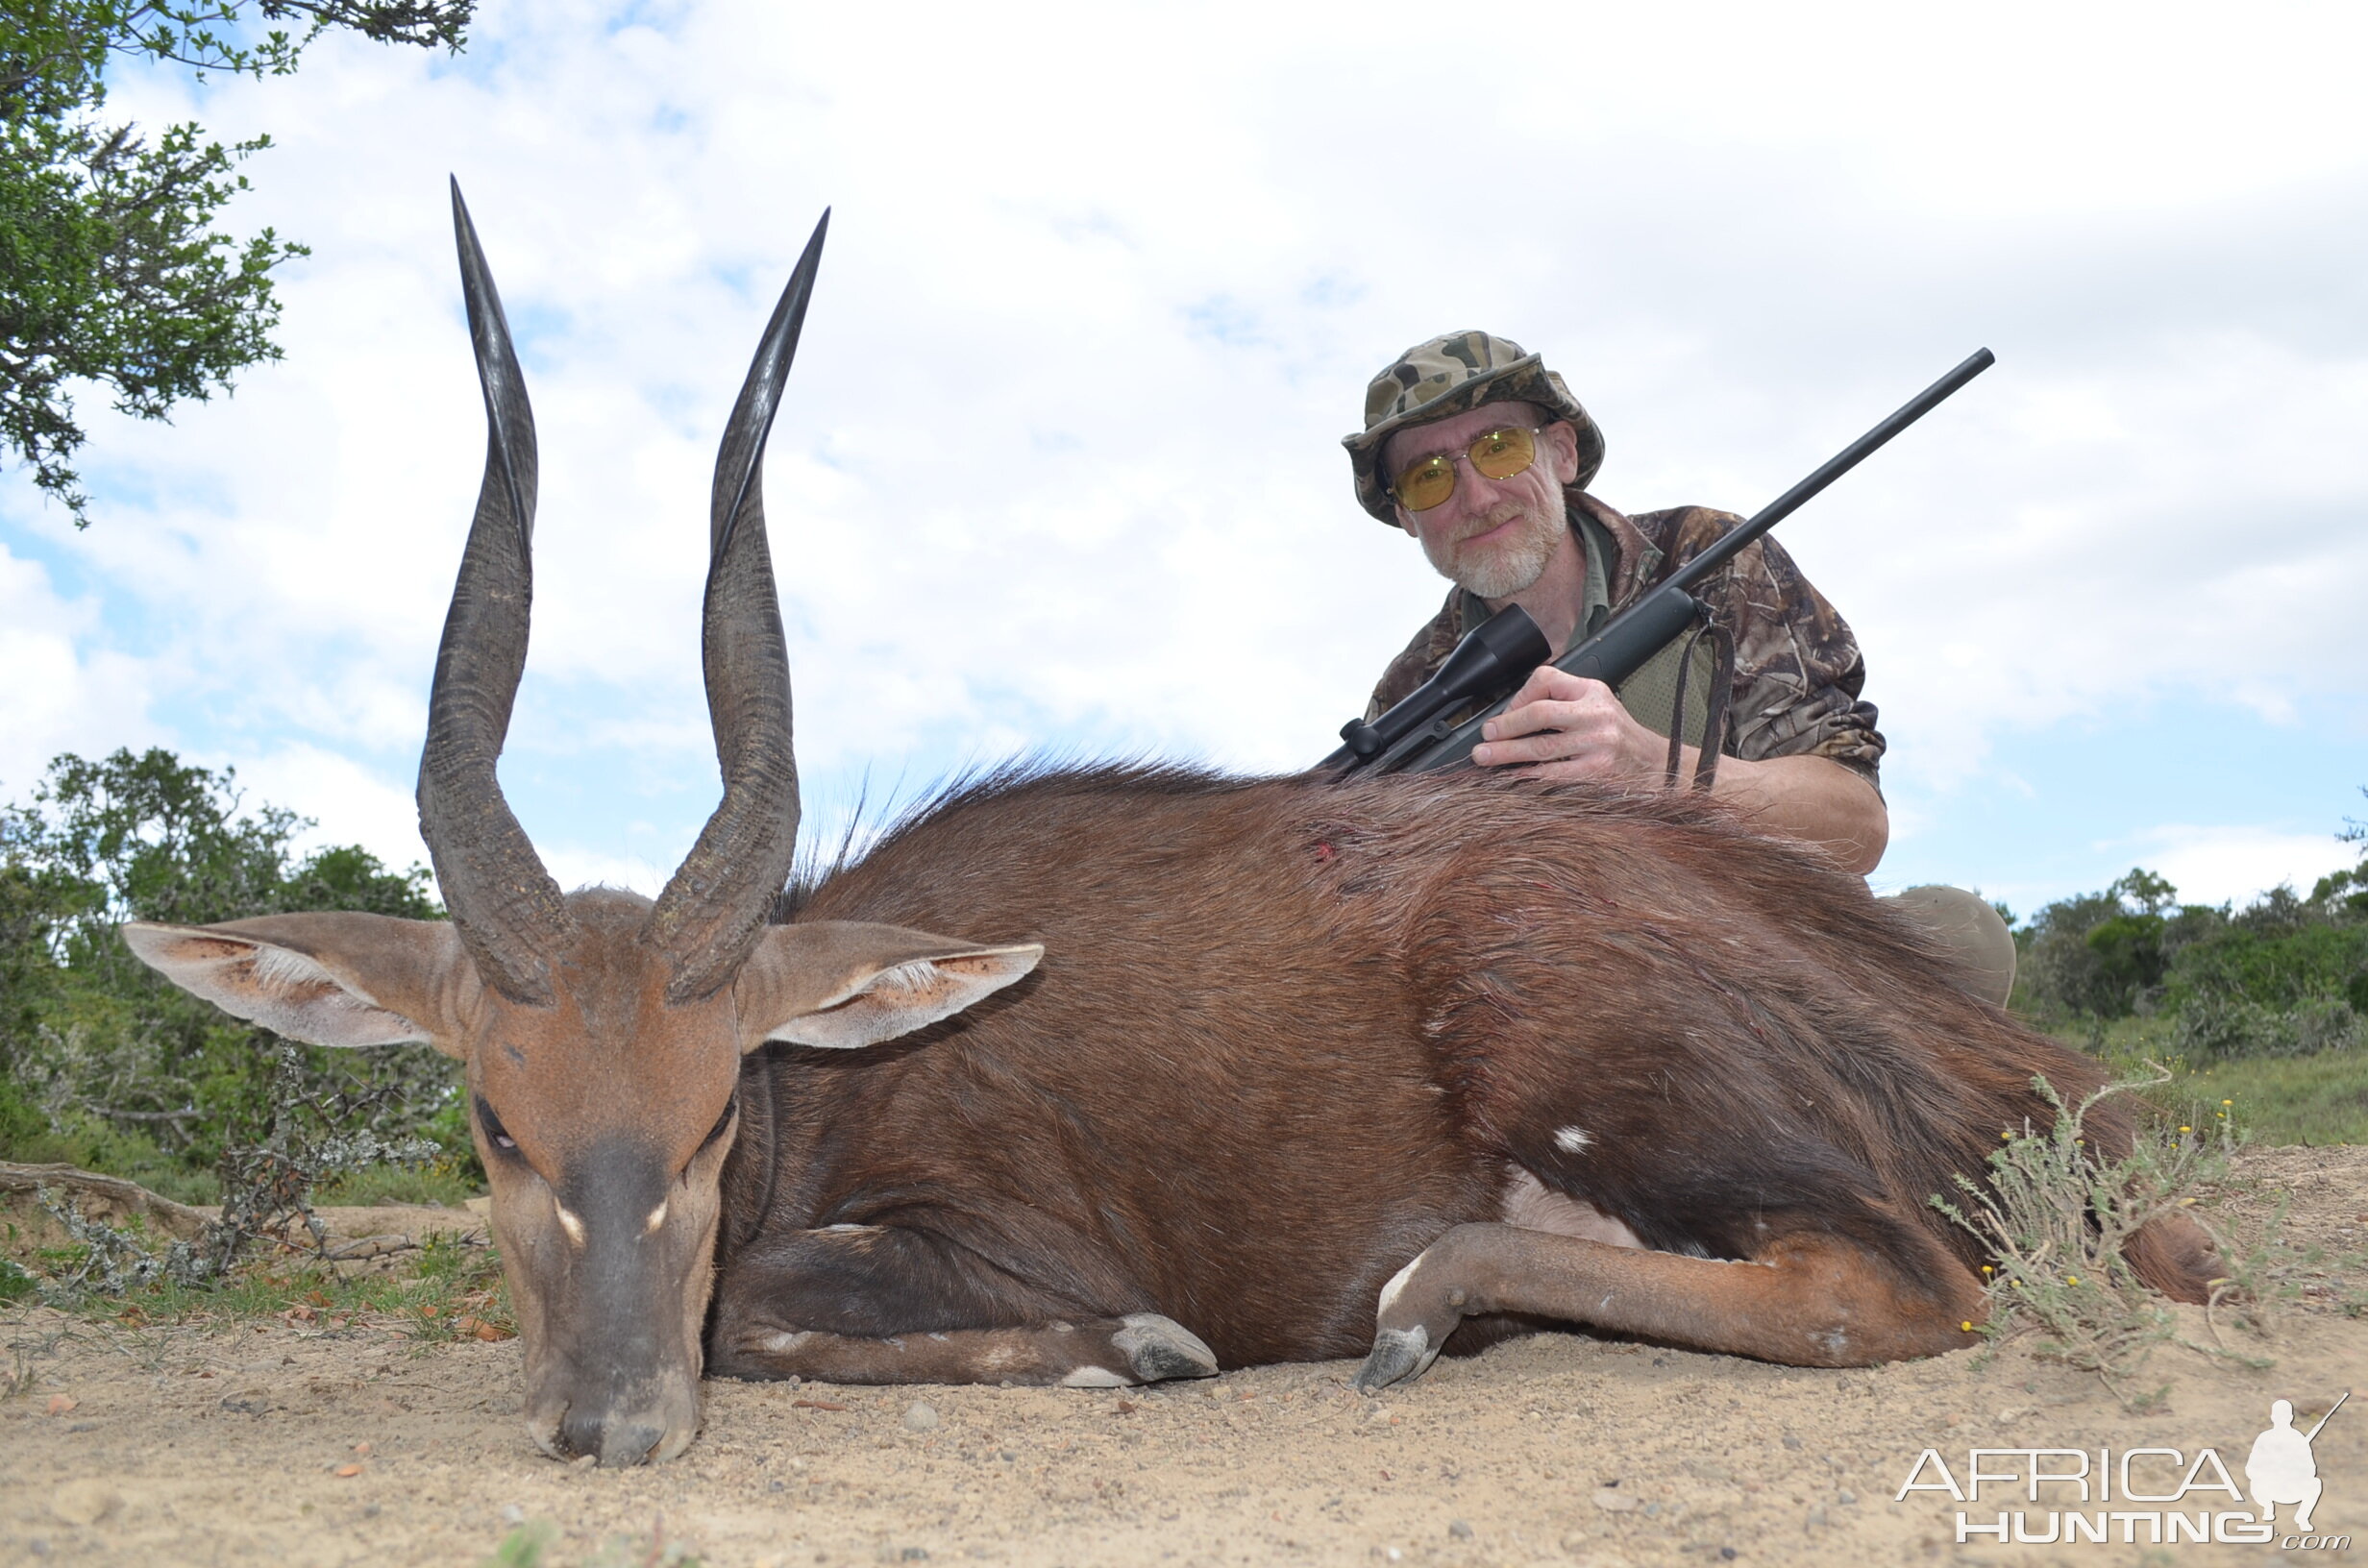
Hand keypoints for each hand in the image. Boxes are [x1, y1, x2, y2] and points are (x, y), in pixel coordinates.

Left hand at [1469, 666, 1670, 784]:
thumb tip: (1509, 714)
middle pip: (1539, 713)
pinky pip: (1553, 775)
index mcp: (1592, 691)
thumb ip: (1560, 702)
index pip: (1546, 680)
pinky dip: (1528, 776)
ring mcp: (1597, 744)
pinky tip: (1513, 777)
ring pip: (1541, 747)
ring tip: (1485, 757)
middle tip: (1486, 736)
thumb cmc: (1616, 735)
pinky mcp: (1596, 773)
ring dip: (1507, 753)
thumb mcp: (1596, 705)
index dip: (1518, 697)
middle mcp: (1596, 714)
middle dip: (1506, 726)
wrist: (1654, 765)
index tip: (1504, 715)